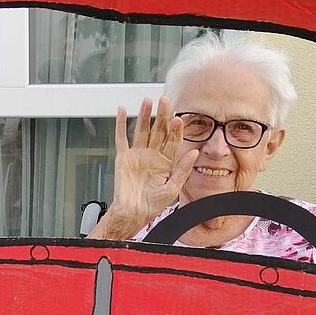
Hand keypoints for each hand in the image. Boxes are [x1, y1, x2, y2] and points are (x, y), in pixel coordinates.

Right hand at [89, 96, 198, 239]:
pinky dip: (120, 124)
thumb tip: (194, 152)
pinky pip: (121, 138)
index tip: (179, 119)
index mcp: (166, 163)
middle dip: (162, 116)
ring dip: (145, 115)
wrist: (133, 213)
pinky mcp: (123, 158)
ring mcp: (138, 155)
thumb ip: (183, 169)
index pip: (173, 141)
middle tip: (165, 101)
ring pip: (142, 130)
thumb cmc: (152, 205)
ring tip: (148, 101)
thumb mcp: (173, 188)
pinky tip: (122, 111)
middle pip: (158, 131)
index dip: (176, 130)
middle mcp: (153, 156)